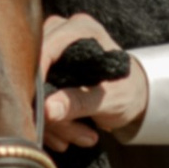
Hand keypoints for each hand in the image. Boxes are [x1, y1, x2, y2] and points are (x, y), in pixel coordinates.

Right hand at [39, 14, 149, 152]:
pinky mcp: (44, 73)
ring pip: (35, 90)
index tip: (39, 110)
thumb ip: (79, 103)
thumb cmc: (127, 91)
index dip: (37, 78)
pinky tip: (68, 139)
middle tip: (74, 139)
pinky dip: (50, 124)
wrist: (133, 98)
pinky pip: (36, 98)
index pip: (46, 48)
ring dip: (54, 124)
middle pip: (37, 72)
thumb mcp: (109, 99)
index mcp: (80, 29)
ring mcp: (49, 53)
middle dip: (52, 112)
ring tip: (84, 138)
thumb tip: (47, 110)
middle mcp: (60, 34)